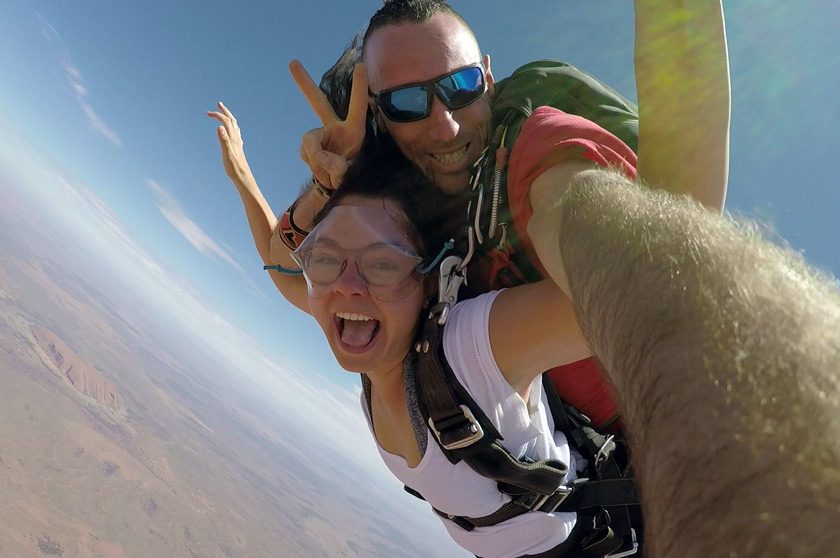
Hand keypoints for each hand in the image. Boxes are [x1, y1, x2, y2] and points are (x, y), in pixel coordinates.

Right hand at [207, 101, 252, 183]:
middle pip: (232, 120)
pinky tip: (232, 132)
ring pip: (235, 126)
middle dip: (225, 111)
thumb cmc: (234, 168)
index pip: (225, 121)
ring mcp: (238, 143)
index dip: (217, 115)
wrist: (243, 178)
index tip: (207, 113)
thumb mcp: (227, 153)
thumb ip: (224, 140)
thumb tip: (220, 126)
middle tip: (218, 104)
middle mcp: (236, 139)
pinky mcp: (238, 149)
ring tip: (224, 114)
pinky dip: (232, 128)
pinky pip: (236, 134)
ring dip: (229, 117)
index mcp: (233, 138)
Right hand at [290, 59, 368, 188]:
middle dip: (305, 83)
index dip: (359, 88)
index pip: (357, 106)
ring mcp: (320, 138)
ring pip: (310, 143)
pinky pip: (306, 154)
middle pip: (318, 102)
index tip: (360, 65)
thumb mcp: (352, 172)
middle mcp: (335, 128)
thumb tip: (322, 159)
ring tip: (333, 174)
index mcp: (354, 130)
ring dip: (319, 161)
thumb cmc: (353, 176)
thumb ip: (339, 166)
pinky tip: (323, 173)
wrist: (338, 188)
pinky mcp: (308, 149)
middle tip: (293, 63)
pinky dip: (314, 166)